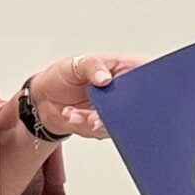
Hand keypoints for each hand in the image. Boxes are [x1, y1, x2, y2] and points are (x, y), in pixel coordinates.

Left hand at [24, 53, 147, 139]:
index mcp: (124, 68)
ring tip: (76, 112)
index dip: (150, 79)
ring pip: (121, 119)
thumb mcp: (75, 64)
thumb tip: (105, 77)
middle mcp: (124, 90)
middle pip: (140, 101)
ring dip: (97, 118)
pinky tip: (72, 115)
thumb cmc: (62, 76)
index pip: (147, 71)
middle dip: (120, 107)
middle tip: (99, 109)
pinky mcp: (106, 125)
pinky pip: (103, 130)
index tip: (133, 86)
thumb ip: (91, 67)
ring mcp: (116, 109)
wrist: (44, 101)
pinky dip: (85, 124)